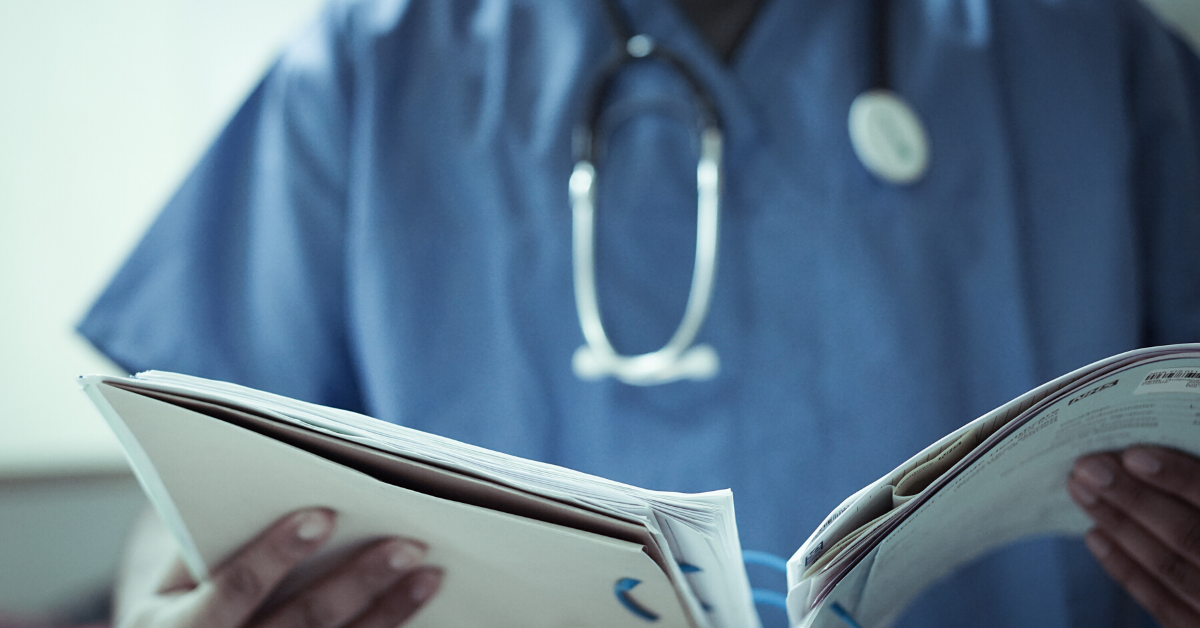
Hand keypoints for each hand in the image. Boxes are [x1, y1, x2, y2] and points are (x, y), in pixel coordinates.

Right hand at [115, 507, 441, 627]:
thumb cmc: (184, 594)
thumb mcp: (177, 570)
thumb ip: (218, 535)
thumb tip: (288, 481)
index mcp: (171, 627)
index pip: (233, 589)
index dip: (276, 553)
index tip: (325, 515)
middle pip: (298, 625)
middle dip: (356, 583)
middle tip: (407, 544)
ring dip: (387, 612)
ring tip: (428, 574)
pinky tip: (415, 607)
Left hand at [1069, 446, 1199, 626]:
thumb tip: (1156, 452)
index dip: (1182, 479)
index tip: (1134, 455)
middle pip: (1189, 536)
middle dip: (1134, 498)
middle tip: (1087, 466)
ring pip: (1170, 567)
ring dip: (1121, 526)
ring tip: (1082, 489)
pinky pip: (1163, 604)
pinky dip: (1126, 569)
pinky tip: (1094, 536)